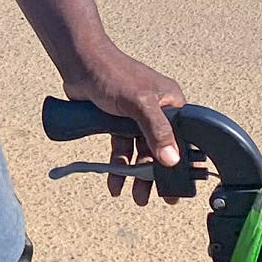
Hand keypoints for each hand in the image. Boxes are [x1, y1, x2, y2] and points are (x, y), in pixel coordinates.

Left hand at [63, 45, 186, 206]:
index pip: (182, 137)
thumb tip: (172, 159)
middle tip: (155, 197)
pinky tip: (114, 181)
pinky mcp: (116, 122)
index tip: (179, 185)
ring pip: (139, 152)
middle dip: (154, 174)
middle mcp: (156, 111)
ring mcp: (135, 117)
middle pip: (159, 149)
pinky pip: (121, 148)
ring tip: (134, 196)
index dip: (180, 162)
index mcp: (171, 103)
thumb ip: (156, 131)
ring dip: (135, 174)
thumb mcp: (139, 103)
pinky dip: (118, 165)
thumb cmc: (113, 73)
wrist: (80, 63)